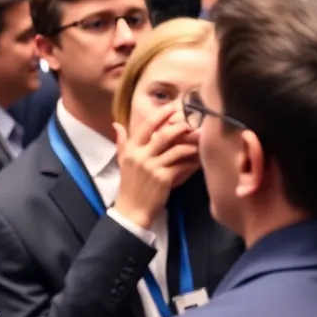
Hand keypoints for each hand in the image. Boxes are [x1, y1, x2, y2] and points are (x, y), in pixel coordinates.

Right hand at [114, 108, 199, 229]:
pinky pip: (181, 165)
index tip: (173, 107)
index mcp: (131, 149)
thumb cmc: (129, 184)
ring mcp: (152, 167)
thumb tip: (117, 125)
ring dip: (190, 143)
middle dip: (179, 126)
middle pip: (163, 135)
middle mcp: (141, 156)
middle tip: (191, 121)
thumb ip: (121, 142)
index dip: (160, 115)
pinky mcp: (163, 179)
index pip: (146, 126)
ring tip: (200, 137)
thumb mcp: (122, 161)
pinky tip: (198, 158)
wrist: (132, 209)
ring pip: (175, 149)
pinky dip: (191, 161)